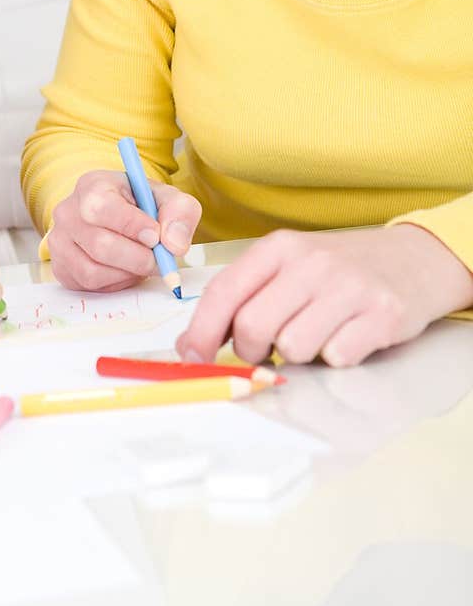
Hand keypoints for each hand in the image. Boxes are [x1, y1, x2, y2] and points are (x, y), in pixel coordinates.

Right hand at [48, 169, 201, 292]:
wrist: (118, 217)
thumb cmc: (141, 206)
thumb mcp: (168, 199)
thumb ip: (179, 213)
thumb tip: (174, 244)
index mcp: (92, 186)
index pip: (102, 207)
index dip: (132, 225)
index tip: (156, 236)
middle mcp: (68, 212)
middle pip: (100, 245)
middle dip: (137, 258)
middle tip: (158, 259)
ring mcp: (59, 241)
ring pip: (93, 270)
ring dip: (127, 273)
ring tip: (142, 263)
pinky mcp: (61, 267)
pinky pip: (88, 285)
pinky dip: (114, 283)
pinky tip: (125, 270)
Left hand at [175, 224, 472, 367]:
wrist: (415, 259)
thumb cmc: (339, 270)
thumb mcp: (289, 266)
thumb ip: (243, 297)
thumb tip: (191, 344)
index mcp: (280, 247)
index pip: (224, 291)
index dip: (201, 331)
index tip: (192, 356)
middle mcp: (313, 262)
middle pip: (253, 326)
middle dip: (251, 350)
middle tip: (266, 348)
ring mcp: (349, 287)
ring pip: (292, 347)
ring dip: (297, 354)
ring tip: (315, 335)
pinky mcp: (383, 315)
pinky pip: (336, 357)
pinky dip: (334, 357)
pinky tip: (346, 336)